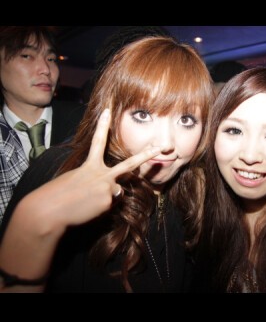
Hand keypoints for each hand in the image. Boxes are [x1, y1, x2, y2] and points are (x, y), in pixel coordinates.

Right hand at [23, 109, 160, 227]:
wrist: (49, 210)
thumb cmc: (55, 196)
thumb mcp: (75, 181)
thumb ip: (95, 181)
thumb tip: (111, 190)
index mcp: (89, 166)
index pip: (98, 142)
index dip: (103, 126)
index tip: (108, 111)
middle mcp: (102, 174)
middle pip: (130, 164)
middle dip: (146, 155)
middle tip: (160, 147)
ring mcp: (107, 187)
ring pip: (116, 193)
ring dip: (105, 198)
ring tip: (86, 203)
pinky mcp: (108, 201)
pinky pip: (110, 205)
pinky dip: (101, 208)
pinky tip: (88, 209)